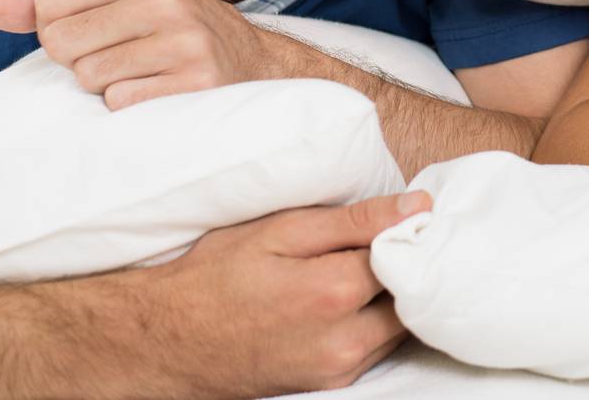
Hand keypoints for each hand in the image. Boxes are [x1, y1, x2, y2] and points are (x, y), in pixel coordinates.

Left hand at [0, 0, 323, 108]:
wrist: (257, 69)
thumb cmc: (172, 36)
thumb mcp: (118, 4)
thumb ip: (45, 6)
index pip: (50, 6)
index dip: (62, 31)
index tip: (102, 34)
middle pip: (63, 43)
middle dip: (82, 60)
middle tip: (125, 59)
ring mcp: (186, 41)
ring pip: (89, 77)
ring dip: (108, 87)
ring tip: (147, 76)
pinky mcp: (196, 84)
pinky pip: (119, 104)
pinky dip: (132, 108)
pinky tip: (162, 95)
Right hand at [142, 192, 431, 396]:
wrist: (169, 341)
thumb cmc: (217, 277)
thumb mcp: (282, 231)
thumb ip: (356, 220)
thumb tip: (418, 206)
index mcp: (334, 292)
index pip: (409, 254)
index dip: (408, 230)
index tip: (400, 215)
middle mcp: (346, 340)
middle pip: (413, 295)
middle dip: (408, 265)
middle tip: (385, 240)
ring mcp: (340, 368)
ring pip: (401, 325)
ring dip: (395, 296)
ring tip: (364, 268)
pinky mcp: (333, 383)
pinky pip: (379, 348)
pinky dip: (377, 321)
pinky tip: (351, 300)